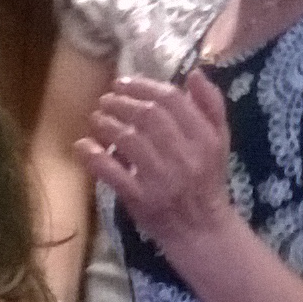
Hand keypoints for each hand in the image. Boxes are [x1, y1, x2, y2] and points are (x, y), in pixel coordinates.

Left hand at [77, 73, 237, 255]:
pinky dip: (94, 157)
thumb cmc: (207, 179)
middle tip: (105, 99)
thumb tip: (196, 71)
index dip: (143, 86)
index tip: (122, 83)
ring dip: (106, 124)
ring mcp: (162, 178)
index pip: (171, 100)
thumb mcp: (219, 140)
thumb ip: (211, 105)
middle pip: (147, 116)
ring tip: (96, 118)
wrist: (202, 229)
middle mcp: (185, 155)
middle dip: (121, 102)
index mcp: (204, 138)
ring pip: (129, 141)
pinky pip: (113, 174)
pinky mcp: (142, 199)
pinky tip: (82, 145)